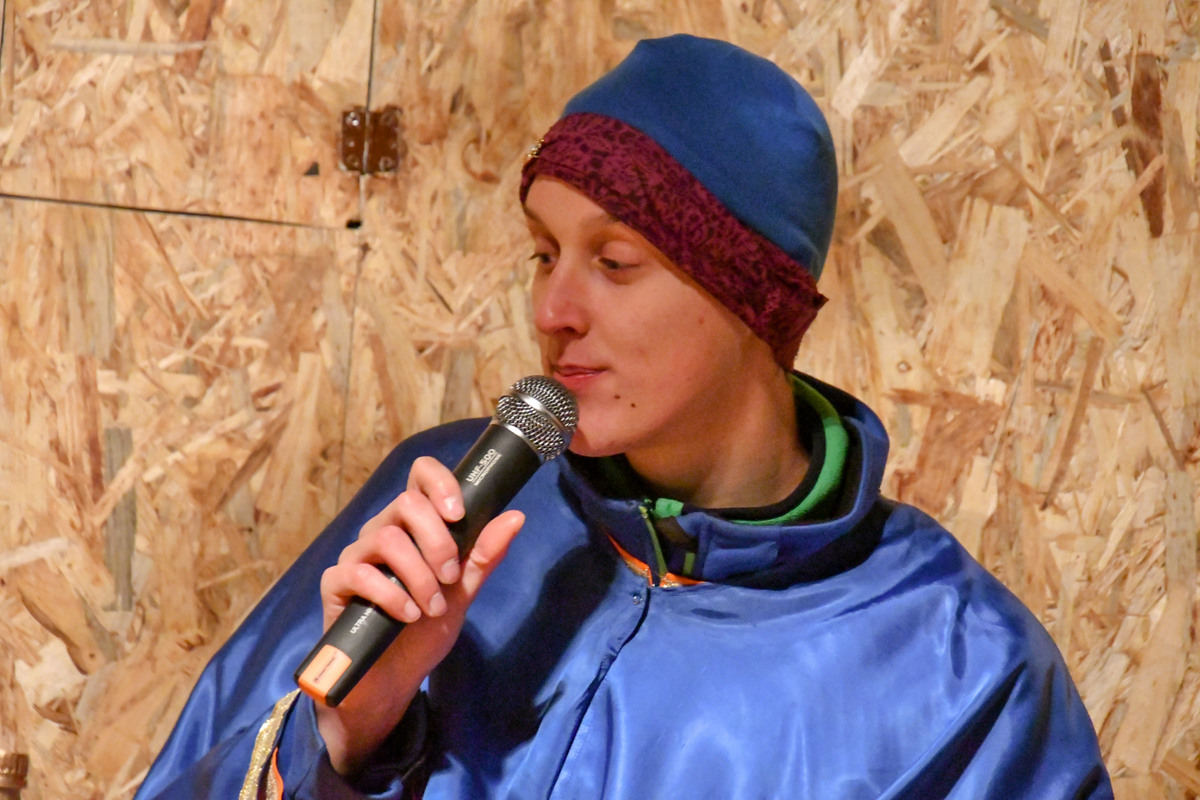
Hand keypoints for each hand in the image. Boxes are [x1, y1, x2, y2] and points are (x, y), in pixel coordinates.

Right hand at [313, 455, 524, 774]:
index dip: (440, 482)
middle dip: (438, 541)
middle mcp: (382, 532)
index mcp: (414, 526)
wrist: (393, 680)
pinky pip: (359, 574)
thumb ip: (484, 556)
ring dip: (418, 575)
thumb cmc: (425, 631)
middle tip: (451, 578)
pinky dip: (391, 595)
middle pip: (406, 503)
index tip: (459, 514)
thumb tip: (516, 517)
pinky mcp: (336, 585)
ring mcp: (356, 556)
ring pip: (386, 538)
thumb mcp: (463, 593)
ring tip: (432, 607)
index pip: (420, 476)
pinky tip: (408, 616)